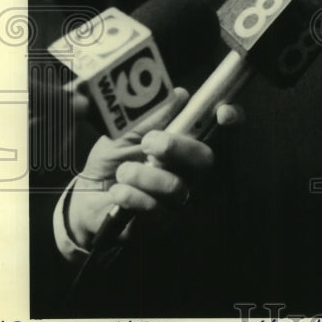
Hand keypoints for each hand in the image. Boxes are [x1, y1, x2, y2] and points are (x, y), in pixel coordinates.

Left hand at [66, 89, 235, 248]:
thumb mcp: (129, 130)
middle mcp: (196, 174)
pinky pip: (155, 210)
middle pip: (207, 159)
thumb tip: (180, 95)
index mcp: (192, 146)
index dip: (232, 121)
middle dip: (177, 147)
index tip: (222, 112)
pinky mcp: (164, 225)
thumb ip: (154, 114)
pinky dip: (132, 196)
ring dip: (144, 175)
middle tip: (149, 142)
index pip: (226, 132)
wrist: (89, 197)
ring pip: (178, 187)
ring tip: (124, 172)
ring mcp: (183, 201)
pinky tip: (119, 191)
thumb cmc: (117, 159)